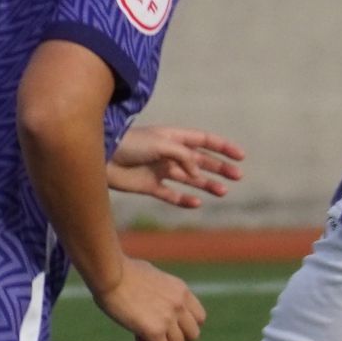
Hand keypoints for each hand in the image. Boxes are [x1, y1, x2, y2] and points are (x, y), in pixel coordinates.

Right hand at [92, 257, 204, 340]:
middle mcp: (180, 305)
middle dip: (176, 339)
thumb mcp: (152, 276)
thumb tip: (154, 294)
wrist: (110, 273)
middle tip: (157, 333)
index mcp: (182, 291)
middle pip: (193, 335)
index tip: (166, 323)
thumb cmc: (122, 271)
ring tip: (143, 335)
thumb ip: (161, 289)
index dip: (184, 326)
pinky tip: (137, 338)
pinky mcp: (155, 330)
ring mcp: (169, 318)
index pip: (200, 318)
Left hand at [108, 125, 245, 208]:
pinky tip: (196, 203)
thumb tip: (197, 174)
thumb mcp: (163, 144)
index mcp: (174, 138)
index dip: (223, 148)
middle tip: (238, 176)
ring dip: (207, 184)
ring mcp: (160, 170)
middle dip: (220, 167)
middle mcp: (169, 154)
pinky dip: (184, 200)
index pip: (204, 141)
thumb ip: (185, 156)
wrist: (100, 158)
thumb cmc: (130, 144)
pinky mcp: (149, 186)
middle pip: (201, 161)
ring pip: (190, 179)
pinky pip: (171, 195)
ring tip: (222, 192)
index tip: (241, 156)